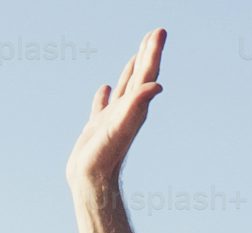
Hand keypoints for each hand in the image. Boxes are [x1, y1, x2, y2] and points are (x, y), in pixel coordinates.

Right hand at [67, 28, 165, 191]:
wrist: (91, 182)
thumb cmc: (105, 156)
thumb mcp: (122, 126)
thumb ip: (137, 104)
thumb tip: (157, 85)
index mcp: (134, 106)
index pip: (147, 73)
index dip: (153, 52)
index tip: (159, 31)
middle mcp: (127, 110)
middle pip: (141, 76)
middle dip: (148, 54)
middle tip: (156, 33)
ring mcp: (112, 119)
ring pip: (125, 88)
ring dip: (131, 70)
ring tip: (137, 53)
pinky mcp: (98, 128)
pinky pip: (103, 106)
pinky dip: (105, 95)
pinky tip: (105, 88)